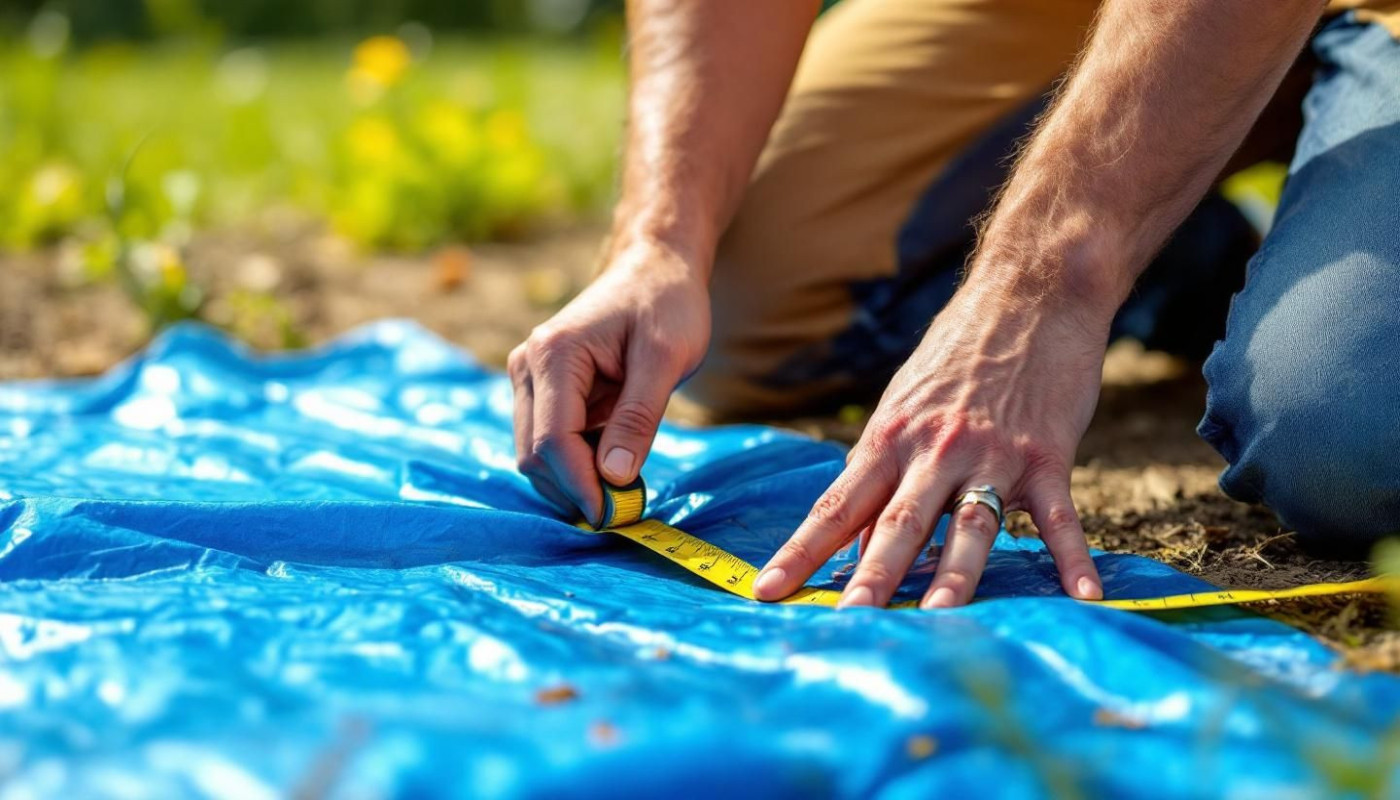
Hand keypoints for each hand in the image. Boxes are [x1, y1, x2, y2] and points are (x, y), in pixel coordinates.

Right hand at [510, 243, 709, 524]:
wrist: (655, 267)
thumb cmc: (666, 303)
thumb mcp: (666, 357)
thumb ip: (638, 416)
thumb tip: (613, 476)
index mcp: (554, 355)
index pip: (552, 441)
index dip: (581, 486)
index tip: (616, 517)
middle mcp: (528, 366)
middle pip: (534, 454)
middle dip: (575, 490)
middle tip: (626, 512)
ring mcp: (529, 378)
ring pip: (536, 454)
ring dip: (574, 481)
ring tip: (626, 492)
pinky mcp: (542, 390)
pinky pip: (550, 441)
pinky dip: (577, 464)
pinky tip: (613, 468)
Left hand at [752, 282, 1106, 607]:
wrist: (1028, 292)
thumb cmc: (958, 352)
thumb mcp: (903, 402)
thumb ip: (882, 467)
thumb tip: (855, 532)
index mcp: (889, 438)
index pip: (836, 505)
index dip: (801, 551)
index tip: (767, 590)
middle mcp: (933, 449)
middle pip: (897, 522)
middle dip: (870, 575)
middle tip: (847, 619)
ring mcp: (992, 454)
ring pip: (969, 523)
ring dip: (953, 574)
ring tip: (936, 619)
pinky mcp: (1047, 455)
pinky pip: (1060, 516)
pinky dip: (1072, 556)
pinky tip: (1083, 593)